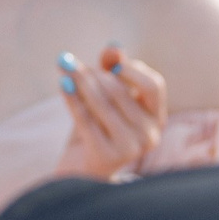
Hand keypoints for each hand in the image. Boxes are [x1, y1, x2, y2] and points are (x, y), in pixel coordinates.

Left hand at [54, 45, 168, 179]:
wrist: (82, 172)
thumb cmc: (97, 129)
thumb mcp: (107, 99)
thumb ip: (113, 71)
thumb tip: (113, 47)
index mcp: (156, 118)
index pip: (154, 86)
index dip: (132, 70)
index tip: (110, 66)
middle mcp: (150, 135)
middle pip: (120, 92)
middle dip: (93, 74)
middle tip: (70, 63)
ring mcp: (131, 148)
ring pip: (102, 104)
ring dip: (80, 83)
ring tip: (64, 69)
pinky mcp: (107, 157)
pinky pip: (86, 120)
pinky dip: (72, 100)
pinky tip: (62, 85)